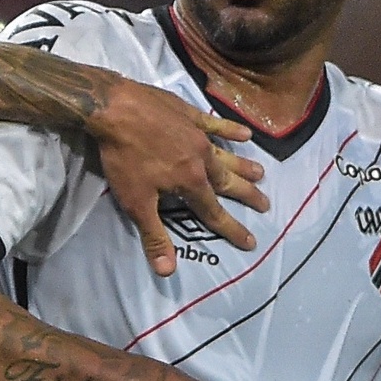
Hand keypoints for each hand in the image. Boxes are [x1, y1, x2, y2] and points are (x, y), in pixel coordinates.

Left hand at [87, 79, 267, 276]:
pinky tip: (245, 134)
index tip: (251, 242)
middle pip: (228, 182)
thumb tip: (168, 271)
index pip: (214, 212)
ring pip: (226, 154)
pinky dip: (230, 129)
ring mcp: (197, 134)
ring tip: (261, 174)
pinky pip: (215, 124)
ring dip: (244, 165)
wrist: (115, 109)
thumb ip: (155, 236)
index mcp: (191, 182)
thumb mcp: (135, 202)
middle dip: (247, 196)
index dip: (232, 229)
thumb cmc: (124, 158)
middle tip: (266, 205)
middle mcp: (202, 159)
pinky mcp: (189, 114)